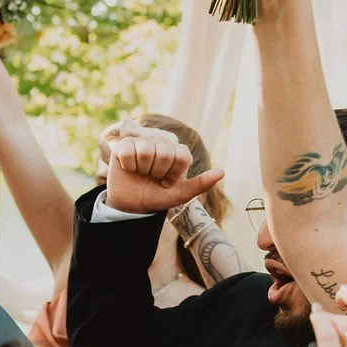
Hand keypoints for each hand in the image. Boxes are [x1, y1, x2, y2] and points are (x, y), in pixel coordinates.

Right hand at [101, 124, 223, 214]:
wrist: (131, 205)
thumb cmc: (157, 197)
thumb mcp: (181, 194)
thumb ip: (201, 184)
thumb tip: (222, 172)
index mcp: (177, 152)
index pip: (180, 156)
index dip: (173, 173)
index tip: (167, 181)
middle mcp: (162, 143)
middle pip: (164, 152)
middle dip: (157, 171)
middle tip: (152, 177)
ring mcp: (143, 142)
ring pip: (146, 150)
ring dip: (141, 168)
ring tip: (140, 172)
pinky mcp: (124, 144)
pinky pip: (128, 150)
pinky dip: (128, 164)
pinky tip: (129, 168)